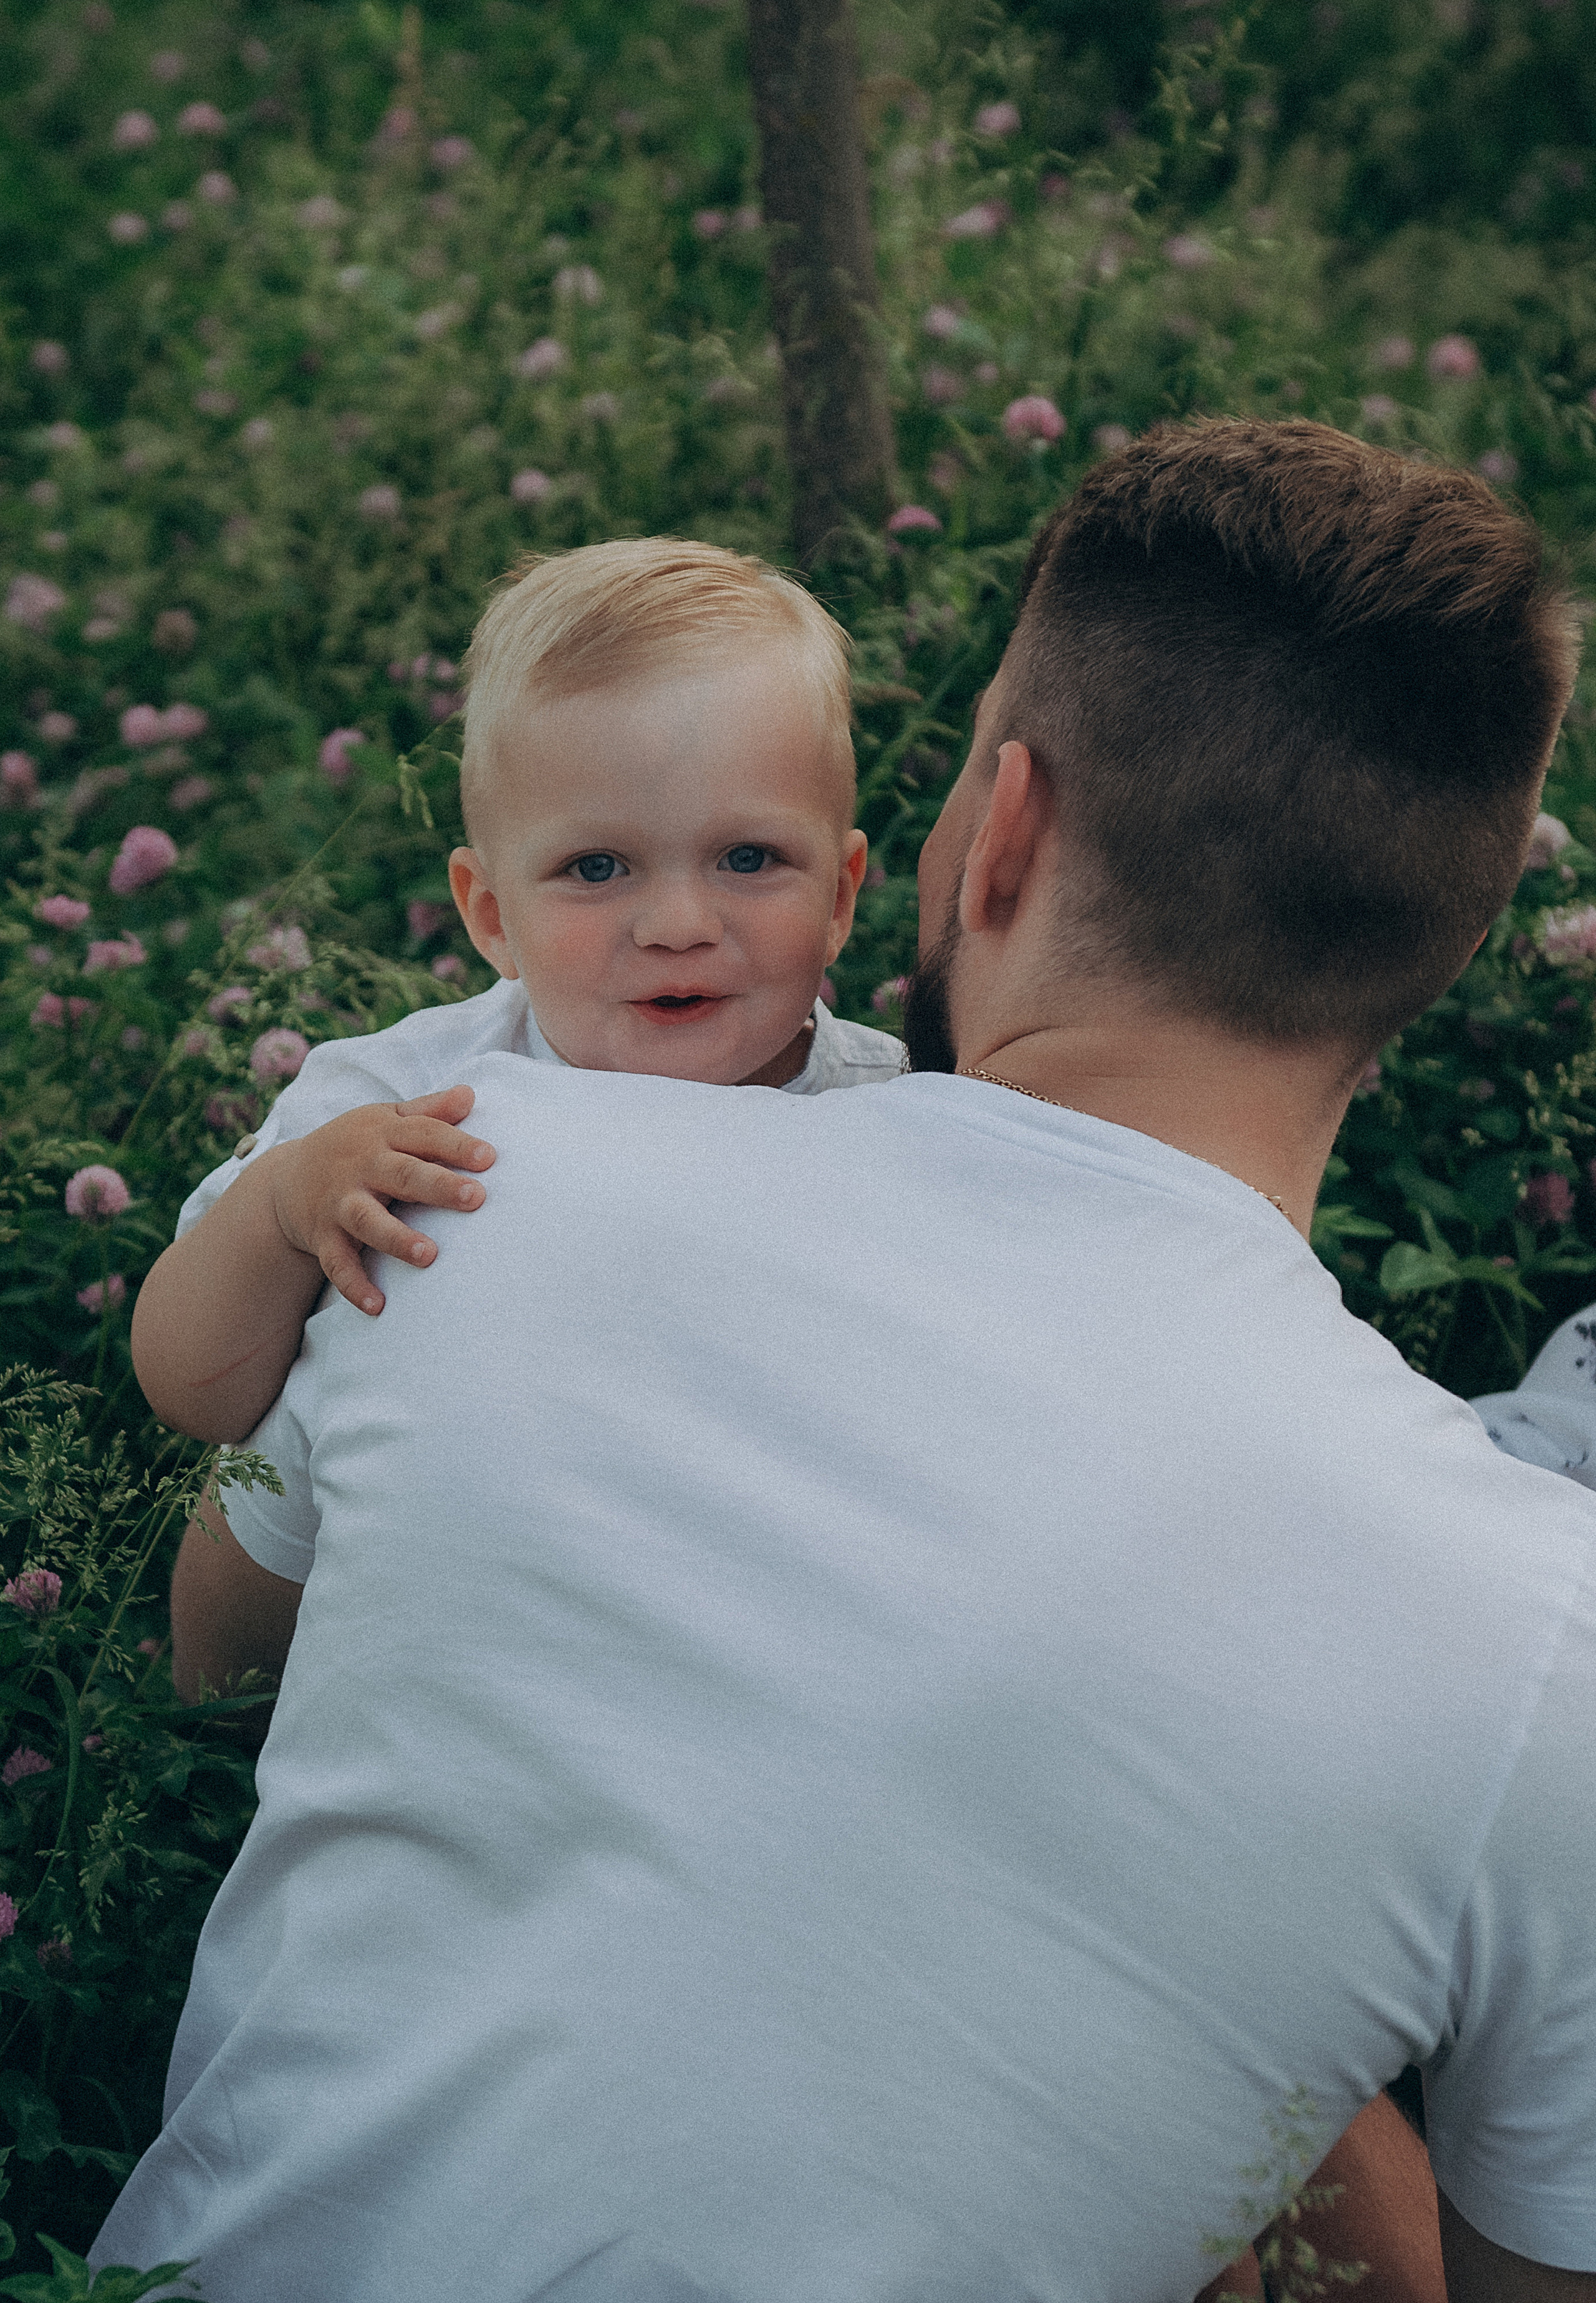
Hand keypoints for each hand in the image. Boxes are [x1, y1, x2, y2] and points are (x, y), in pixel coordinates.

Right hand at [267, 1085, 495, 1314]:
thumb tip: (471, 1094)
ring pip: (369, 1222)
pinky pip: (338, 1263)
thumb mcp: (385, 1120)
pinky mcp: (323, 1236)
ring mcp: (340, 1203)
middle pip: (403, 1175)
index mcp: (382, 1134)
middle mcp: (362, 1166)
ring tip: (429, 1255)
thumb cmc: (355, 1146)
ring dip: (398, 1238)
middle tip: (476, 1198)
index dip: (456, 1144)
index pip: (424, 1134)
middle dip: (438, 1186)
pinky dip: (354, 1285)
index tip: (489, 1157)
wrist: (286, 1176)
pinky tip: (377, 1306)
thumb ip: (428, 1111)